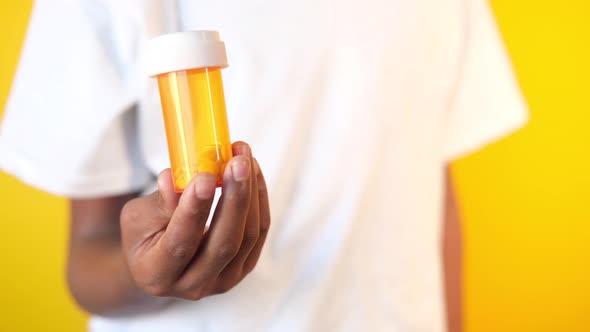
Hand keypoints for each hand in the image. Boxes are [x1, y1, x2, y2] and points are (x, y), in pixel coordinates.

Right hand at [121, 141, 269, 299]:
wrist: (160, 261)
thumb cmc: (144, 235)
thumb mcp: (138, 217)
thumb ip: (159, 202)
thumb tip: (174, 179)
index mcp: (158, 274)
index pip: (180, 243)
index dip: (194, 210)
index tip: (205, 177)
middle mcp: (193, 286)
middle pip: (223, 244)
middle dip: (235, 199)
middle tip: (238, 162)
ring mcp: (223, 280)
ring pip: (248, 237)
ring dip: (251, 193)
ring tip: (244, 157)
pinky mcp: (244, 267)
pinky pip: (260, 232)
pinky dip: (259, 199)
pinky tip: (252, 173)